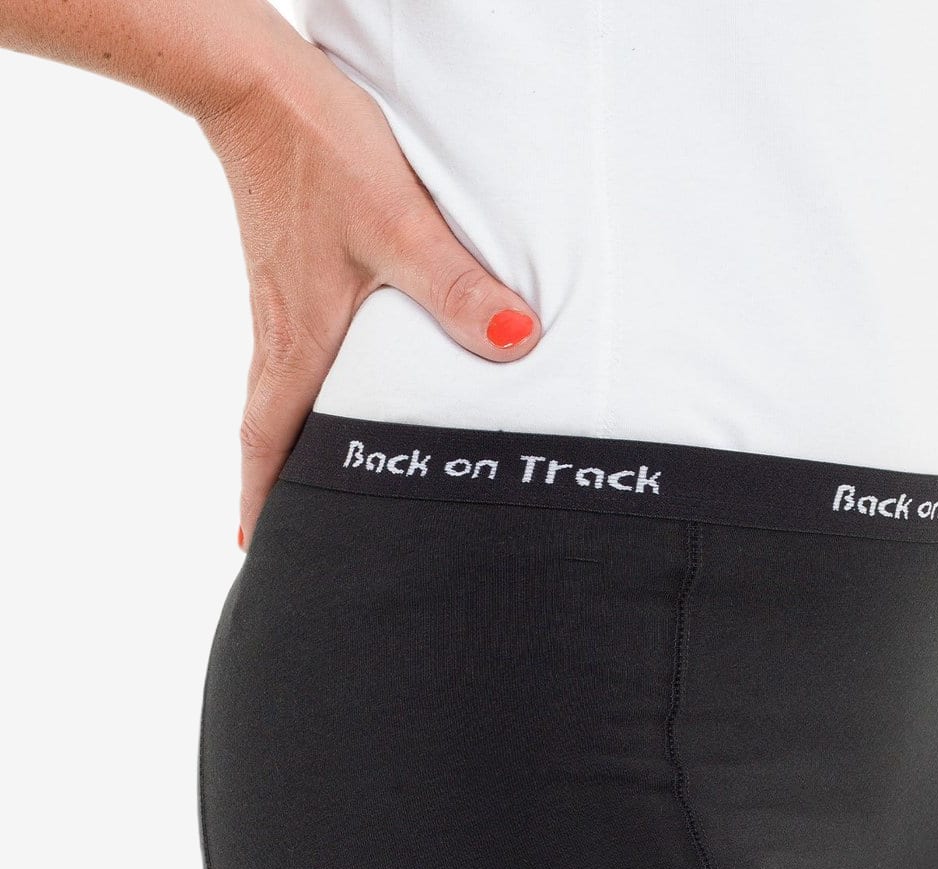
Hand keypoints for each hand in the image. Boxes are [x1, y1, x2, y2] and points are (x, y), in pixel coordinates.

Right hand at [199, 42, 541, 543]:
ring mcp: (283, 305)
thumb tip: (513, 341)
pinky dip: (313, 388)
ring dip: (300, 440)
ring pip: (287, 395)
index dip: (265, 501)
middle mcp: (282, 335)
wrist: (258, 84)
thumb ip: (456, 287)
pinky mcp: (292, 274)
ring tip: (325, 477)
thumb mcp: (399, 225)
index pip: (268, 446)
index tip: (261, 550)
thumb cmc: (322, 153)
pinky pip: (300, 351)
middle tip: (302, 533)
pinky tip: (343, 385)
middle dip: (286, 487)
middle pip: (273, 433)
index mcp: (297, 344)